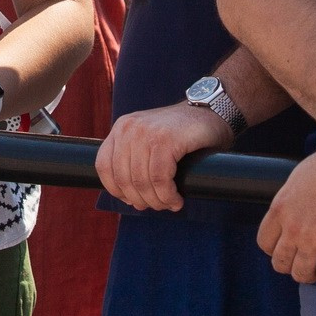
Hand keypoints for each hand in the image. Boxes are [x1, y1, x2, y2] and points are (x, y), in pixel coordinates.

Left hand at [98, 102, 232, 211]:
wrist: (212, 111)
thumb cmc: (184, 133)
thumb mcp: (150, 140)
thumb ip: (136, 160)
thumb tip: (129, 199)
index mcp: (122, 128)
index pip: (103, 166)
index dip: (116, 190)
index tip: (133, 200)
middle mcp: (129, 128)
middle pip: (123, 179)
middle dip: (141, 200)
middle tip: (158, 205)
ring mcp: (146, 132)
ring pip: (141, 181)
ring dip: (157, 201)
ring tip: (170, 203)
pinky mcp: (166, 139)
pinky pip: (159, 178)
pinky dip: (167, 195)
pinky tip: (176, 199)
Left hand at [257, 133, 315, 284]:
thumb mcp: (298, 178)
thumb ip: (291, 201)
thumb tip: (292, 212)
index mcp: (280, 208)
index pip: (264, 242)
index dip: (274, 249)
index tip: (286, 247)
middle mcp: (292, 227)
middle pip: (280, 263)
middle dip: (291, 264)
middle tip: (303, 260)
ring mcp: (314, 240)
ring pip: (301, 274)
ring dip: (310, 275)